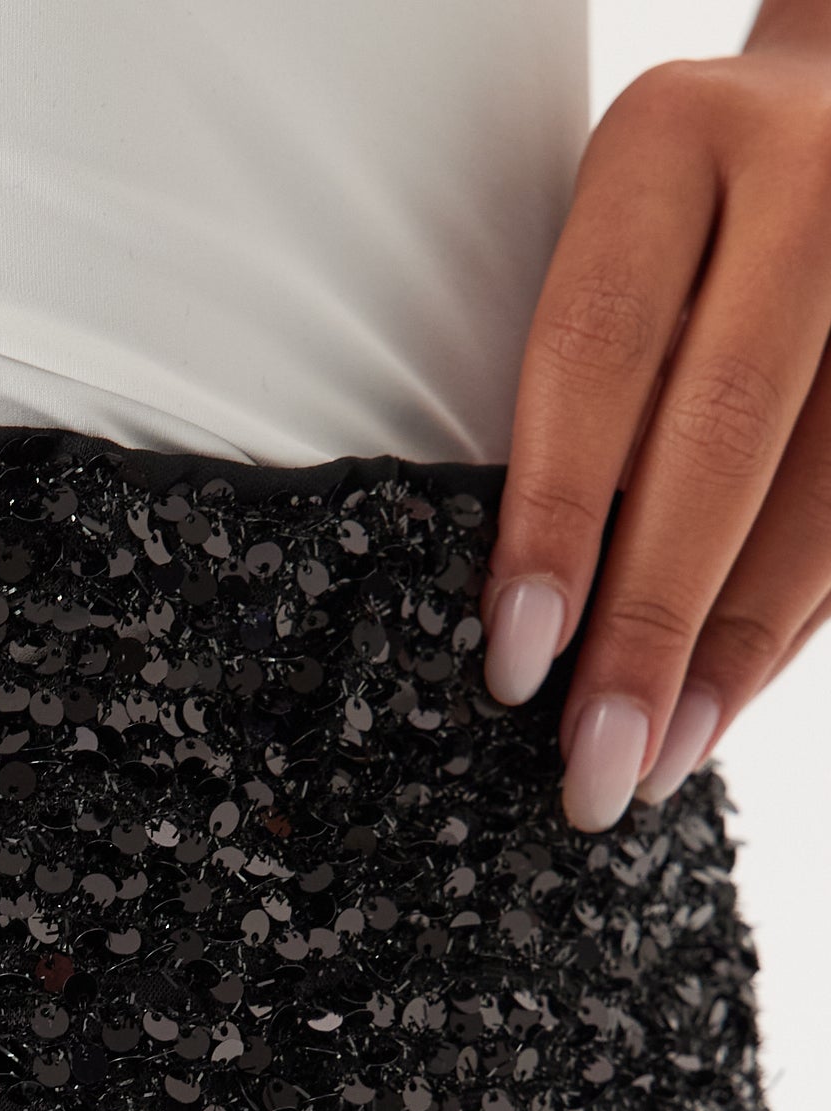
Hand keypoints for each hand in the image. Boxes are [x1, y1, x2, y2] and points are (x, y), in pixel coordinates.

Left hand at [479, 31, 830, 830]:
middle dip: (650, 620)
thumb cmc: (674, 219)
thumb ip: (584, 388)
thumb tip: (533, 619)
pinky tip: (725, 701)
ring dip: (733, 649)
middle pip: (719, 433)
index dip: (556, 518)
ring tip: (658, 762)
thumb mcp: (609, 249)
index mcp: (671, 141)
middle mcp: (803, 179)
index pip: (596, 351)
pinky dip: (788, 625)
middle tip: (591, 760)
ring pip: (825, 490)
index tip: (516, 658)